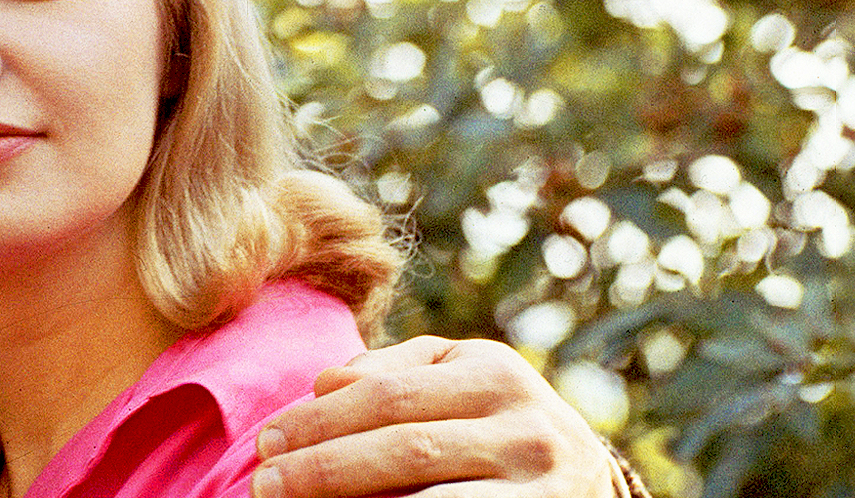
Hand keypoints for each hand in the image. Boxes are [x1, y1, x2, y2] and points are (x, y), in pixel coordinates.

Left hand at [250, 336, 624, 497]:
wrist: (590, 481)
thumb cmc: (499, 425)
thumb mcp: (463, 381)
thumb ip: (397, 371)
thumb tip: (324, 382)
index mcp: (494, 372)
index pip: (386, 396)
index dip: (317, 422)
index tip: (264, 445)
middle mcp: (526, 425)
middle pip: (403, 446)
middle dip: (323, 467)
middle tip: (265, 484)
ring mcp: (543, 483)